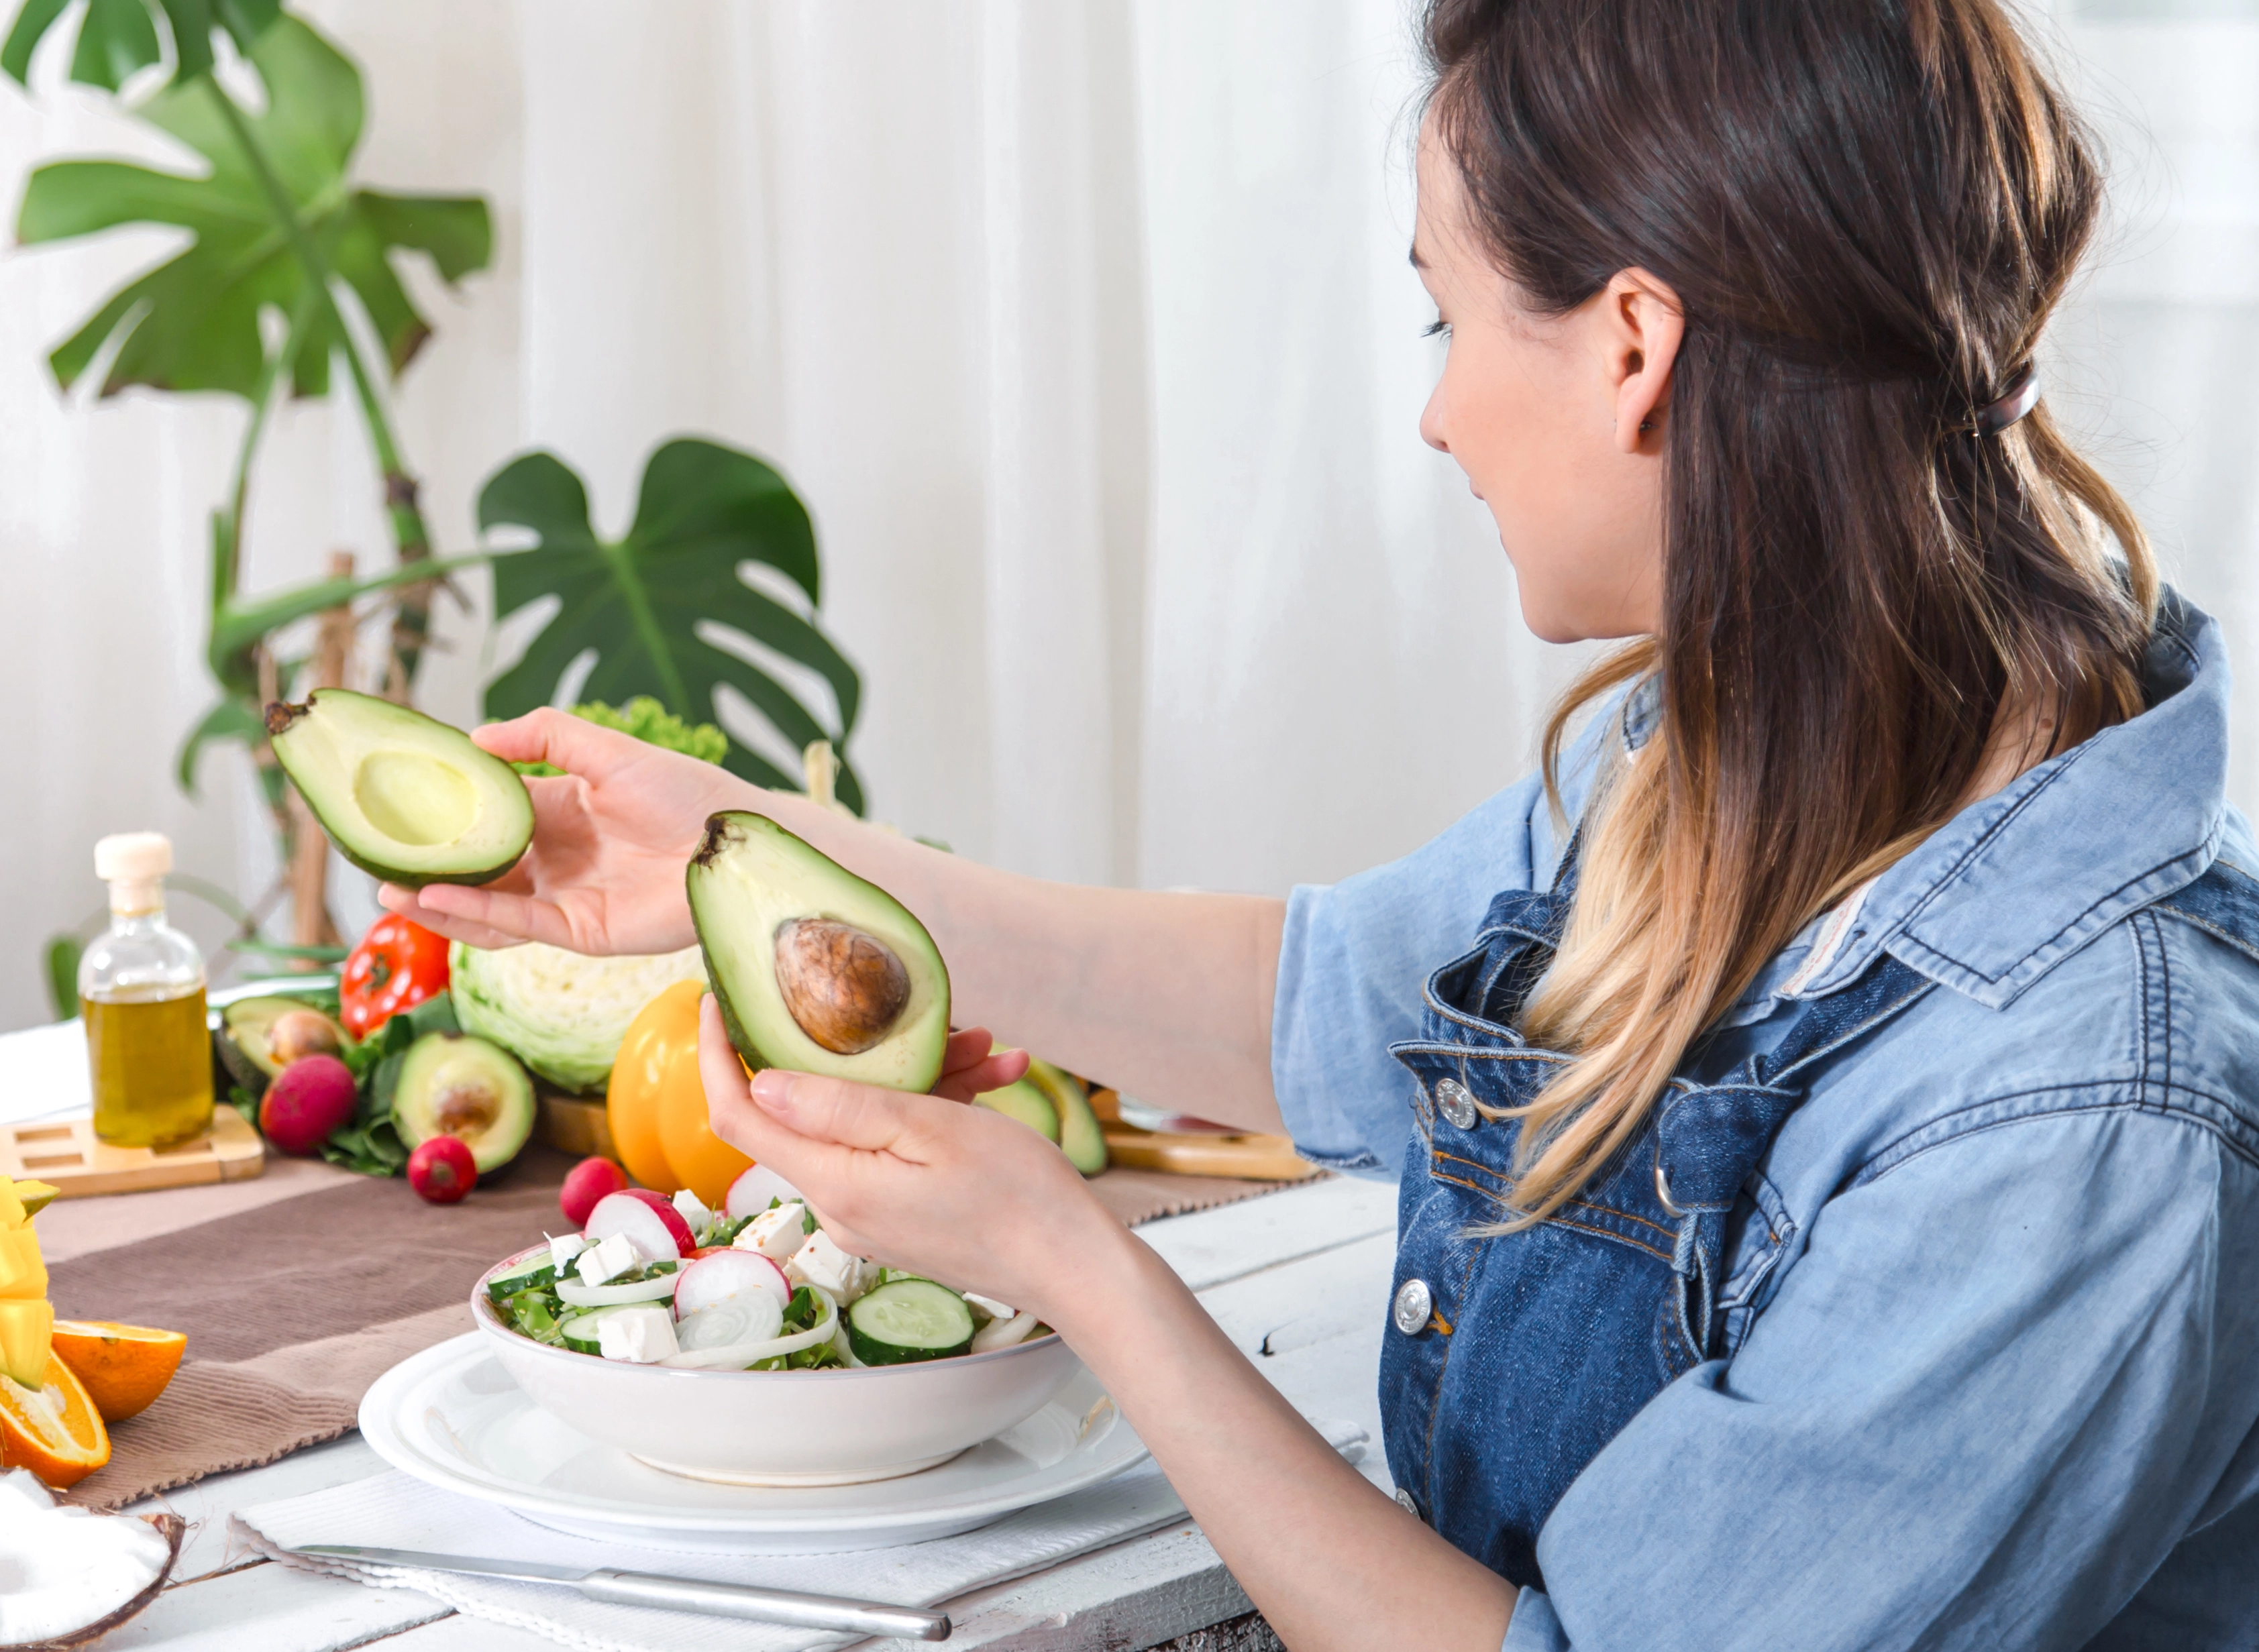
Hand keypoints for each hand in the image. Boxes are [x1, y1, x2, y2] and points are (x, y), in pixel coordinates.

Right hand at [375, 708, 752, 954]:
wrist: (735, 841)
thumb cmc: (685, 790)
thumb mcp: (608, 749)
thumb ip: (544, 735)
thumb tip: (475, 737)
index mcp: (558, 811)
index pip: (487, 813)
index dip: (443, 812)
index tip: (394, 804)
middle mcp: (556, 857)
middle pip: (478, 866)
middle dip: (427, 866)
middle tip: (373, 858)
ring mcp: (566, 896)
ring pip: (487, 904)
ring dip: (438, 899)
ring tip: (389, 887)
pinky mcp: (582, 930)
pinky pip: (517, 924)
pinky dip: (474, 914)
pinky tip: (435, 897)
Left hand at [696, 997, 1114, 1316]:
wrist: (1077, 1269)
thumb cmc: (1019, 1198)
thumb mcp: (931, 1129)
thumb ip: (841, 1107)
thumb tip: (763, 1083)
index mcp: (834, 1182)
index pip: (739, 1117)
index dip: (717, 1057)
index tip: (718, 1004)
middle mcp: (840, 1204)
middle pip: (812, 1111)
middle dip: (860, 1054)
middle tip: (929, 1022)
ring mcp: (870, 1213)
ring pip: (866, 1123)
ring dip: (921, 1078)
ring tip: (986, 1051)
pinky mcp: (901, 1215)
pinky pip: (896, 1148)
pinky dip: (937, 1111)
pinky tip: (992, 1080)